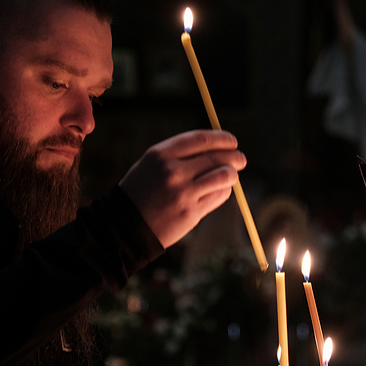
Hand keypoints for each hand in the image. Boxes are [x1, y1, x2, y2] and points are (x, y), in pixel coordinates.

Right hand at [119, 129, 245, 248]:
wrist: (125, 226)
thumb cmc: (141, 191)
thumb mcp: (152, 164)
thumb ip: (180, 154)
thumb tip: (216, 148)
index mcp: (161, 154)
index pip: (201, 139)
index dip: (222, 139)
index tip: (232, 141)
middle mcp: (173, 171)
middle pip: (216, 157)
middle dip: (234, 157)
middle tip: (241, 159)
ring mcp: (183, 193)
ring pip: (223, 176)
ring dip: (233, 174)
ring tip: (232, 175)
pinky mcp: (192, 212)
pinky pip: (219, 196)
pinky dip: (224, 191)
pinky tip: (220, 191)